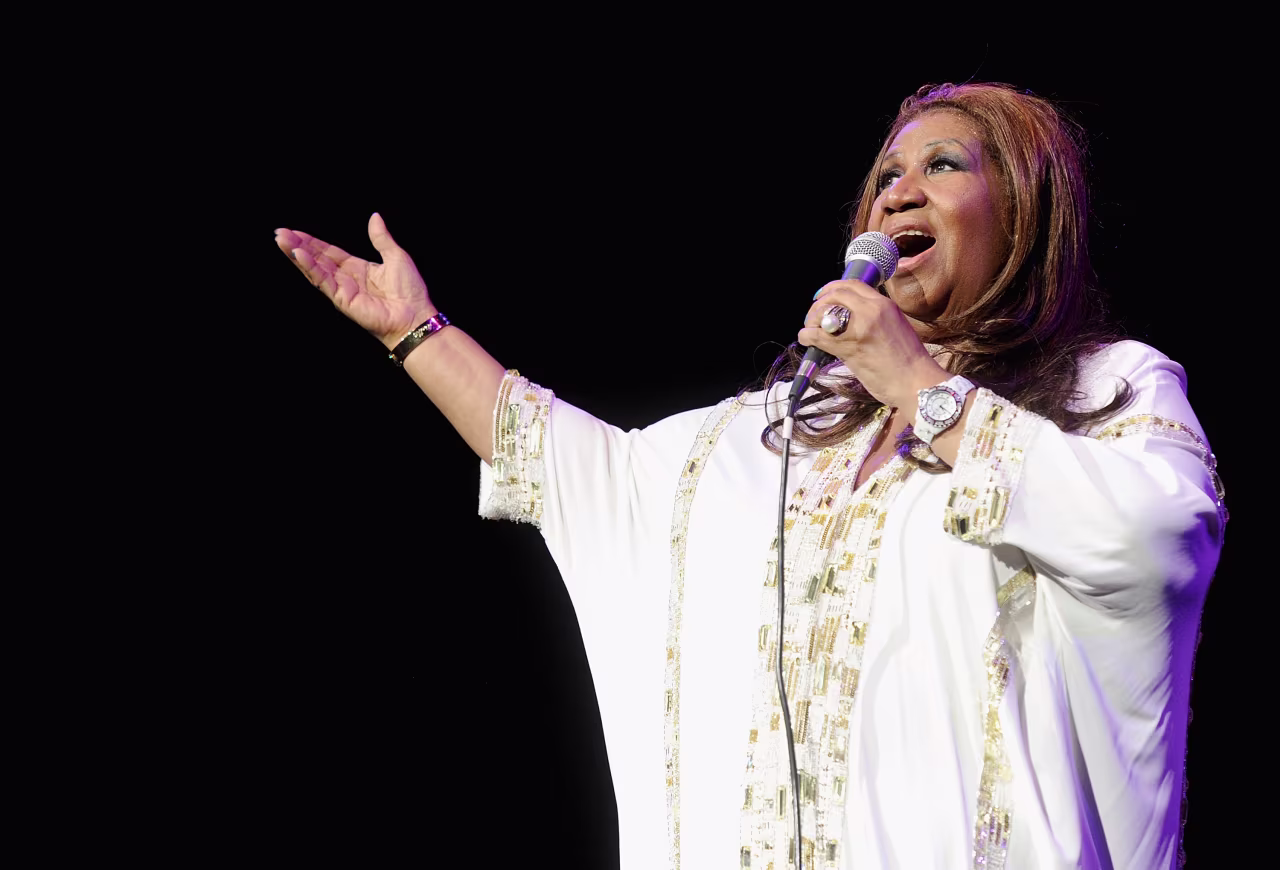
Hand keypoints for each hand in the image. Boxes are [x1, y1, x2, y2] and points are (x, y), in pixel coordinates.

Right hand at [275, 213, 434, 348]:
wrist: (416, 316)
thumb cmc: (410, 291)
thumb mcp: (396, 256)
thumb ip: (381, 238)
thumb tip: (374, 217)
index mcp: (357, 268)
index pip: (329, 252)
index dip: (312, 242)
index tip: (294, 231)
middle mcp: (346, 279)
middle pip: (317, 259)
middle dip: (298, 245)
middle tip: (279, 233)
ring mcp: (343, 290)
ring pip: (315, 269)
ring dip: (297, 255)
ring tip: (281, 240)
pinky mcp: (342, 300)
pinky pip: (323, 281)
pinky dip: (310, 268)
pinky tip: (298, 255)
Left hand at [799, 279, 948, 409]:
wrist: (916, 383)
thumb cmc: (908, 361)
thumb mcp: (896, 327)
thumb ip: (875, 318)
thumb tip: (852, 318)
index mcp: (885, 305)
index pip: (853, 284)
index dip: (833, 287)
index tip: (823, 296)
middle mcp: (872, 310)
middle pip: (836, 294)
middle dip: (819, 303)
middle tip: (813, 315)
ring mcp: (860, 328)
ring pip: (825, 312)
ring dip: (812, 319)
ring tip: (811, 329)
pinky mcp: (849, 347)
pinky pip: (819, 336)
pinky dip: (807, 336)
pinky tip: (807, 340)